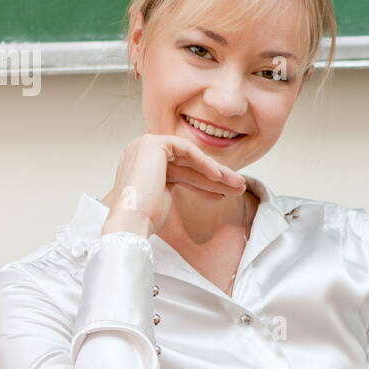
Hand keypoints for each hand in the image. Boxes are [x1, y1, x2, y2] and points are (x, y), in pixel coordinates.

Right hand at [99, 133, 245, 237]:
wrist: (130, 223)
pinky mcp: (154, 145)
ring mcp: (145, 146)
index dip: (203, 183)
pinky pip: (187, 151)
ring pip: (190, 160)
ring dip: (217, 173)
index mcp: (140, 166)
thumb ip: (174, 184)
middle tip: (238, 187)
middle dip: (215, 177)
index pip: (179, 171)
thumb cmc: (143, 219)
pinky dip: (205, 163)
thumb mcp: (163, 197)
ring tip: (238, 186)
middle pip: (187, 165)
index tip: (222, 195)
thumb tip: (201, 185)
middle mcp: (140, 153)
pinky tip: (220, 177)